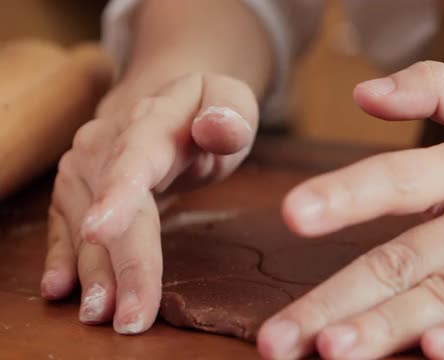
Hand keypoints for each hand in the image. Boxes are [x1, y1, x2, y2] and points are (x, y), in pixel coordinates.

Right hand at [41, 73, 257, 333]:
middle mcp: (107, 142)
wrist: (164, 103)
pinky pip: (64, 227)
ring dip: (94, 274)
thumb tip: (216, 126)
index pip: (134, 157)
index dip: (118, 194)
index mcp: (152, 119)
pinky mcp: (76, 190)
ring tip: (102, 314)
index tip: (102, 232)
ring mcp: (85, 167)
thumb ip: (230, 113)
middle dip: (121, 263)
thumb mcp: (232, 101)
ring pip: (86, 226)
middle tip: (131, 316)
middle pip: (113, 208)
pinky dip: (63, 258)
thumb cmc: (206, 110)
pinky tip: (61, 288)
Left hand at [257, 61, 443, 358]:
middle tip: (279, 337)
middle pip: (405, 259)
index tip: (292, 214)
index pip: (396, 177)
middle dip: (336, 301)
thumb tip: (363, 94)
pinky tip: (438, 352)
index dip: (343, 195)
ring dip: (390, 327)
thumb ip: (433, 87)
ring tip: (332, 352)